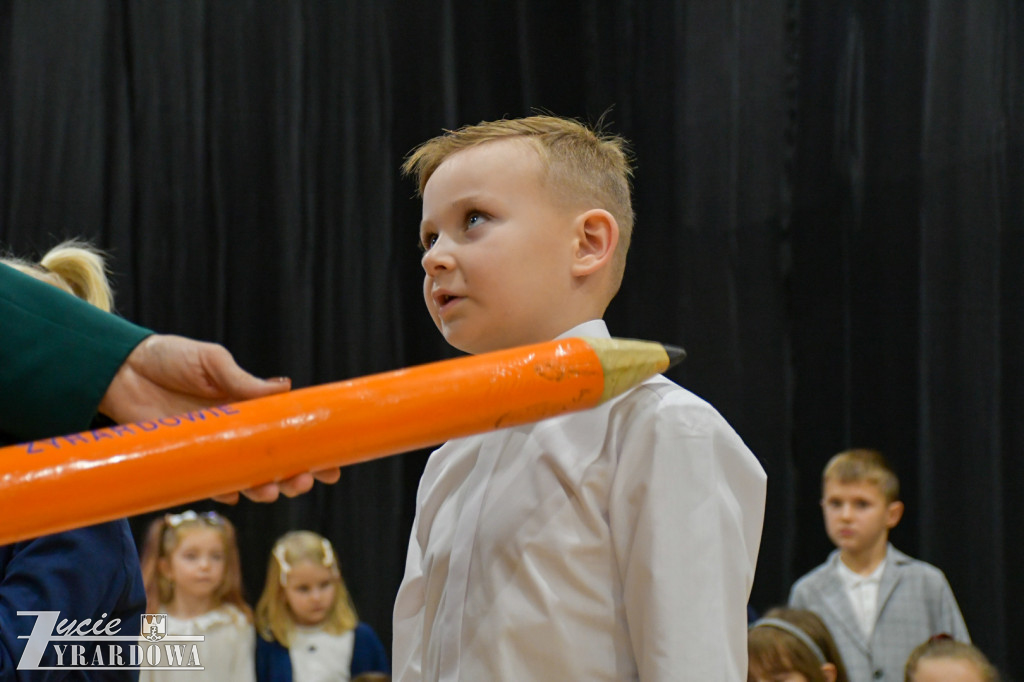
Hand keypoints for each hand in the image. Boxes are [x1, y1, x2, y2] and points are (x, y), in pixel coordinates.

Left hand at [99, 334, 340, 501]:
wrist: (120, 370)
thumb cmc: (170, 359)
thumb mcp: (212, 362)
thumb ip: (244, 381)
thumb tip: (285, 389)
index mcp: (252, 407)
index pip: (290, 433)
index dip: (314, 451)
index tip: (334, 465)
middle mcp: (238, 434)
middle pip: (276, 464)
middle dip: (295, 476)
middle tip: (305, 480)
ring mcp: (214, 451)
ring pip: (248, 479)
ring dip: (265, 489)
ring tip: (271, 490)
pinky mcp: (186, 462)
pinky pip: (211, 485)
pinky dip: (226, 492)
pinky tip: (236, 494)